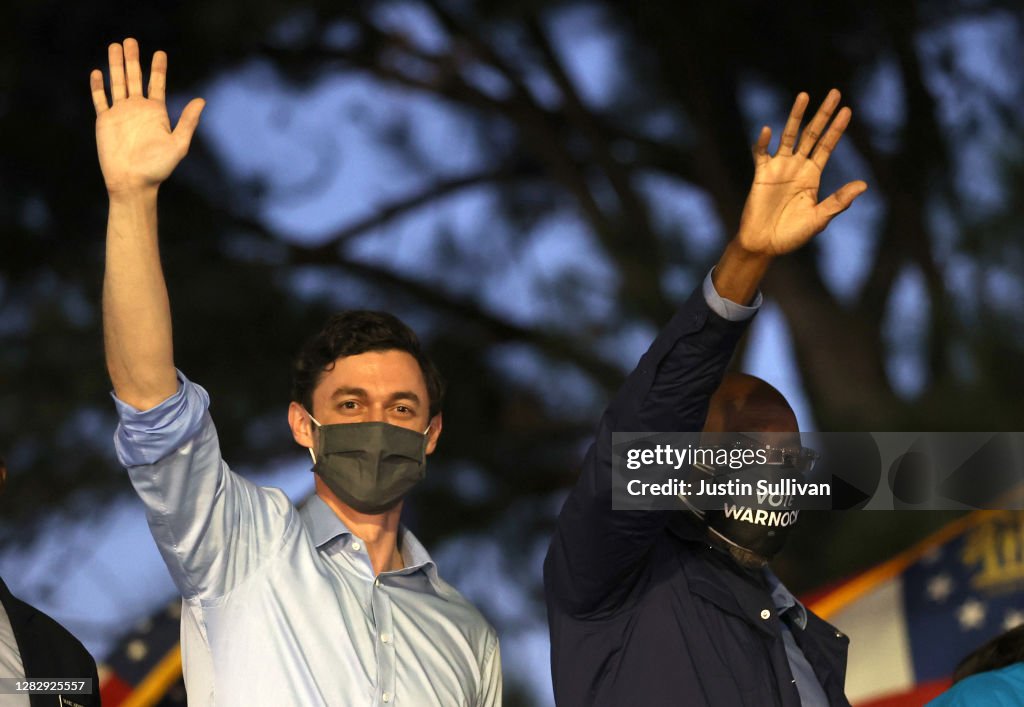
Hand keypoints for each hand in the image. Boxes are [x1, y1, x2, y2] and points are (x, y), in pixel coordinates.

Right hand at [91, 38, 204, 195]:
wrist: (133, 182)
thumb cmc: (158, 168)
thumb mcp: (178, 144)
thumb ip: (187, 121)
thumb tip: (202, 100)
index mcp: (156, 112)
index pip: (157, 84)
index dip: (158, 68)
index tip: (160, 53)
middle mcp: (138, 109)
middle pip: (134, 78)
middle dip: (133, 59)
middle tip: (131, 40)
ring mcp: (121, 114)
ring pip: (117, 83)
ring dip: (115, 65)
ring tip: (115, 46)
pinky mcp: (105, 121)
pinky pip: (100, 100)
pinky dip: (98, 87)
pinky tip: (98, 72)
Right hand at [735, 89, 866, 256]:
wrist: (764, 244)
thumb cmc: (792, 234)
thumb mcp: (819, 218)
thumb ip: (839, 201)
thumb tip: (864, 184)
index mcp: (812, 175)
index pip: (827, 146)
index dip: (837, 129)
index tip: (847, 110)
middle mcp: (797, 166)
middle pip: (812, 134)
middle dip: (823, 114)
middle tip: (834, 92)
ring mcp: (779, 168)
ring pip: (789, 136)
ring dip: (796, 116)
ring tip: (804, 96)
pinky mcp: (761, 175)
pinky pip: (761, 154)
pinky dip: (763, 142)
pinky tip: (768, 131)